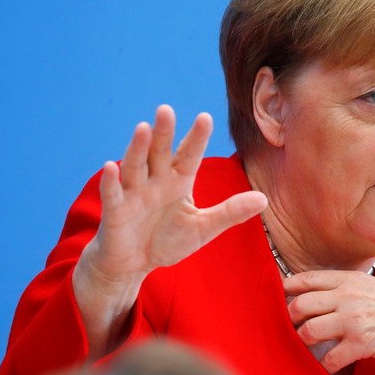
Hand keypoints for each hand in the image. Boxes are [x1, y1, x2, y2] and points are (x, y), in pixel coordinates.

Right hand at [73, 105, 266, 357]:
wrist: (135, 264)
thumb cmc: (168, 240)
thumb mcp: (203, 228)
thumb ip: (230, 212)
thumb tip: (264, 199)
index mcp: (178, 181)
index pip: (189, 155)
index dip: (196, 138)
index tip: (206, 117)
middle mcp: (155, 181)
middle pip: (160, 153)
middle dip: (163, 133)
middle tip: (166, 109)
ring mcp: (133, 193)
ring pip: (135, 166)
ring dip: (138, 148)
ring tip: (143, 128)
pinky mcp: (115, 211)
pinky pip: (112, 194)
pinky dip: (110, 181)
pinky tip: (110, 166)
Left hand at [284, 270, 374, 373]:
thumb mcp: (370, 286)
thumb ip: (343, 288)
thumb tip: (313, 293)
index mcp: (349, 280)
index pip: (306, 279)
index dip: (288, 289)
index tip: (283, 298)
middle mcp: (348, 297)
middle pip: (300, 305)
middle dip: (292, 319)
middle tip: (298, 327)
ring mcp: (353, 320)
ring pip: (309, 331)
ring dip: (305, 342)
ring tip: (312, 346)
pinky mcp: (361, 344)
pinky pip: (329, 358)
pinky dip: (326, 364)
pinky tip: (332, 363)